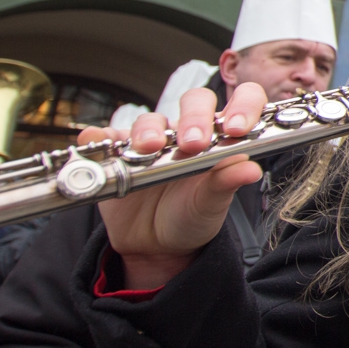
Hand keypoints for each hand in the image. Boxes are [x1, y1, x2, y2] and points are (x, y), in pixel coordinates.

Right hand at [89, 84, 268, 290]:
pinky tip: (96, 140)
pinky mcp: (120, 154)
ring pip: (150, 120)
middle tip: (194, 143)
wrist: (156, 246)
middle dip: (195, 117)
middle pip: (195, 102)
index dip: (243, 105)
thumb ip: (227, 183)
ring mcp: (153, 141)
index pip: (241, 102)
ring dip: (149, 129)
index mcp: (222, 138)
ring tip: (149, 148)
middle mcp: (189, 132)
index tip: (237, 128)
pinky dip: (100, 137)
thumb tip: (252, 169)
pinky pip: (107, 137)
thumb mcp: (212, 204)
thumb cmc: (192, 217)